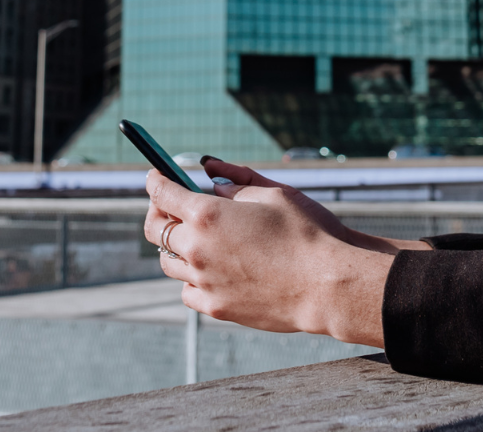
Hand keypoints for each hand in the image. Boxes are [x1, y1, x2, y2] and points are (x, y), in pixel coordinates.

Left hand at [142, 159, 411, 346]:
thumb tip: (210, 175)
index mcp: (207, 215)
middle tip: (168, 207)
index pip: (162, 193)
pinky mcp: (215, 307)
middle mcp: (197, 249)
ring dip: (174, 247)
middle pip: (154, 229)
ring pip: (168, 263)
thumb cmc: (306, 232)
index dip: (155, 180)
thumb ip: (235, 183)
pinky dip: (192, 278)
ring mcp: (203, 281)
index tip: (155, 176)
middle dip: (157, 212)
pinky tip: (210, 270)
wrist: (327, 286)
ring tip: (194, 240)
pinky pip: (188, 291)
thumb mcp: (273, 193)